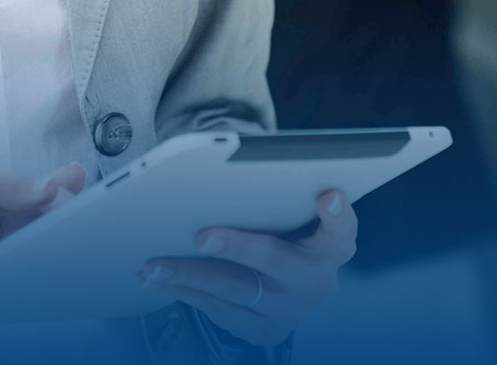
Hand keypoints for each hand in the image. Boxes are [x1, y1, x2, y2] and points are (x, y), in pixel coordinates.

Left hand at [140, 191, 358, 346]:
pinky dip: (185, 292)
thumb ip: (293, 199)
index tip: (329, 197)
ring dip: (189, 276)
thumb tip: (249, 167)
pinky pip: (217, 310)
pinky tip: (158, 280)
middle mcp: (313, 282)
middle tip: (201, 236)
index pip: (342, 229)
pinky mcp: (261, 329)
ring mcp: (286, 310)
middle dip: (235, 247)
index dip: (338, 215)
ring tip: (154, 265)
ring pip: (233, 289)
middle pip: (272, 259)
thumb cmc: (296, 243)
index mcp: (332, 248)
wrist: (299, 297)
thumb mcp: (307, 222)